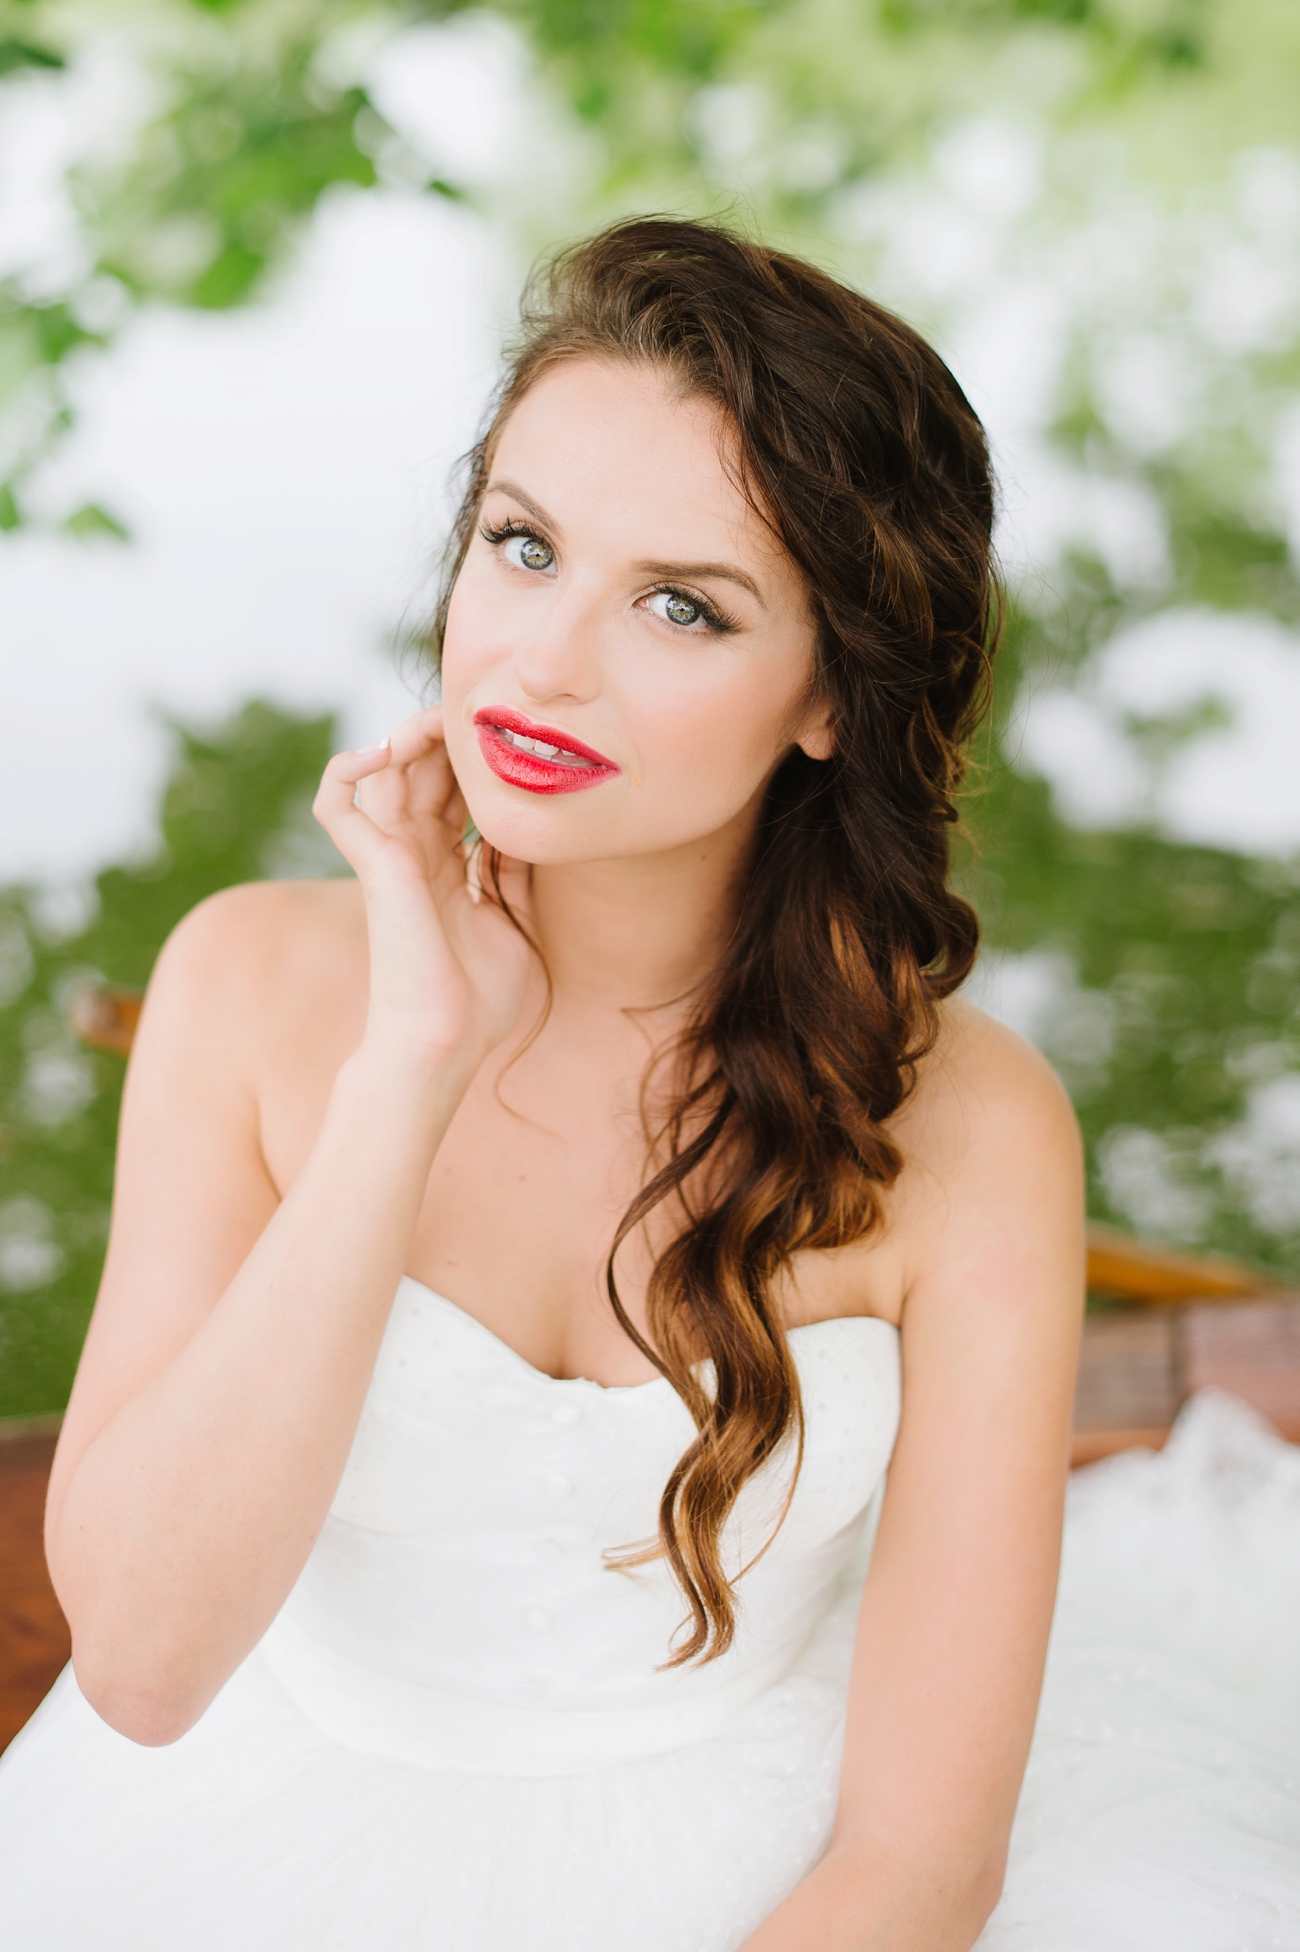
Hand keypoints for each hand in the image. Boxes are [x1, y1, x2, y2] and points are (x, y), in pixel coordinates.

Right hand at [313, 708, 533, 1068]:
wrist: (445, 1044)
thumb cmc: (477, 1002)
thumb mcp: (514, 922)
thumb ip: (513, 874)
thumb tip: (534, 833)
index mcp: (445, 866)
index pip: (454, 790)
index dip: (476, 759)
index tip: (514, 739)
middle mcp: (413, 854)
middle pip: (423, 768)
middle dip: (452, 736)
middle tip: (489, 715)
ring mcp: (390, 857)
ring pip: (384, 769)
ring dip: (410, 734)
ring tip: (446, 719)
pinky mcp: (374, 866)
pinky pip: (336, 802)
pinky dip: (345, 768)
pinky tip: (381, 751)